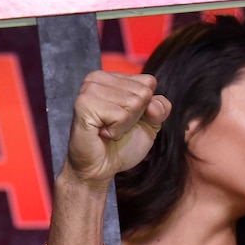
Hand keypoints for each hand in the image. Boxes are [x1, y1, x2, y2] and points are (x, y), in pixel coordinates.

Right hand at [64, 71, 170, 186]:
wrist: (101, 167)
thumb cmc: (122, 144)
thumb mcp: (150, 123)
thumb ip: (161, 108)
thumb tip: (154, 104)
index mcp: (112, 77)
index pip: (149, 82)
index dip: (146, 106)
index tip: (127, 118)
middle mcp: (97, 78)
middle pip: (143, 93)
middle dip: (135, 116)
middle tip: (115, 126)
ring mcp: (89, 90)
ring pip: (132, 103)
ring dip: (124, 124)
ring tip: (108, 129)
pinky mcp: (84, 105)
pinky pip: (119, 115)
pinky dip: (116, 130)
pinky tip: (102, 133)